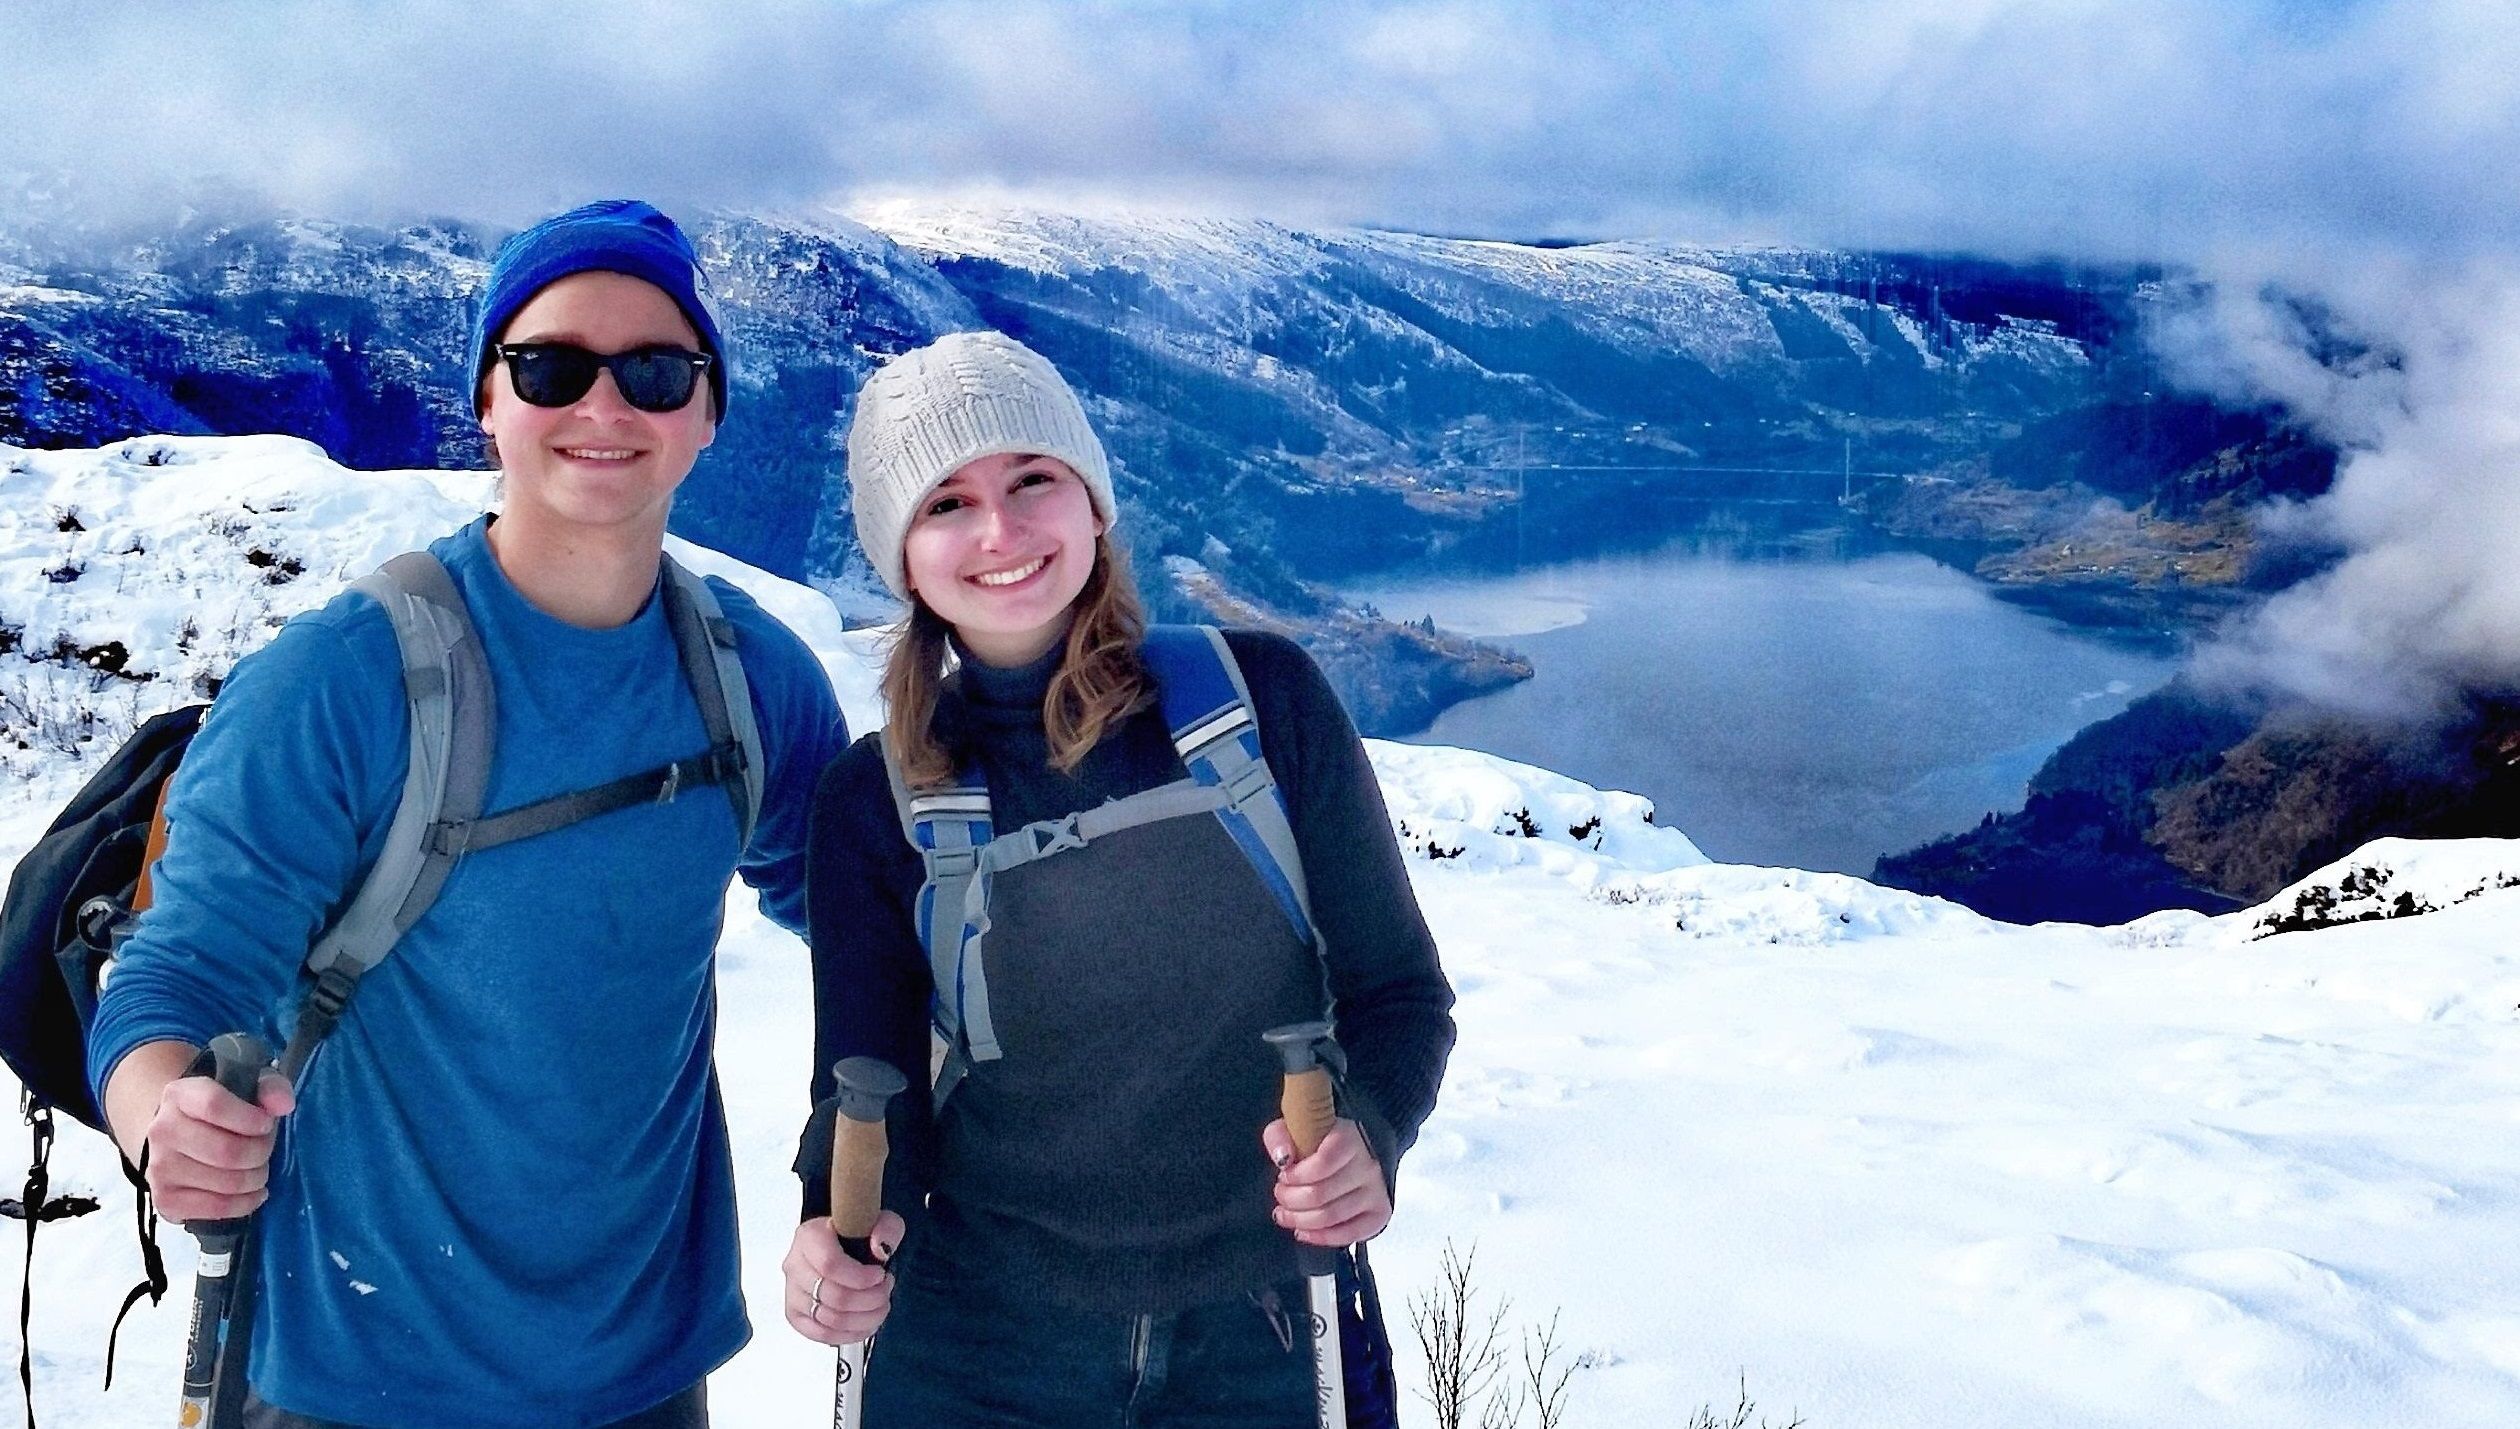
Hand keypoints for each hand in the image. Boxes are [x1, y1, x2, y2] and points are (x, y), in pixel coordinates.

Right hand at [144, 1066, 294, 1224]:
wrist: (182, 1139)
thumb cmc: (223, 1112)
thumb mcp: (248, 1088)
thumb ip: (271, 1088)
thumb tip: (284, 1105)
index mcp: (179, 1095)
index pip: (214, 1106)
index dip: (250, 1119)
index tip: (266, 1125)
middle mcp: (162, 1131)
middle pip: (227, 1151)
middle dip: (260, 1153)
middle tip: (265, 1150)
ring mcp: (159, 1168)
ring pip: (226, 1183)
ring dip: (255, 1179)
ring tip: (258, 1169)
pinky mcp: (165, 1200)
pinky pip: (217, 1208)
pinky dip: (245, 1204)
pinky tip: (253, 1193)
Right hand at [783, 1210, 904, 1345]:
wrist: (841, 1245)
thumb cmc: (856, 1233)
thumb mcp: (879, 1220)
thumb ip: (886, 1227)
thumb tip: (879, 1247)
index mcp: (809, 1236)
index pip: (829, 1264)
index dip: (861, 1277)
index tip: (881, 1274)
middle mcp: (795, 1265)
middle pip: (833, 1296)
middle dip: (870, 1299)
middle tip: (885, 1289)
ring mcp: (793, 1293)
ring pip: (830, 1319)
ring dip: (865, 1318)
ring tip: (880, 1304)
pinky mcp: (796, 1316)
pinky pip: (821, 1335)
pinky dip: (850, 1334)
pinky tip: (866, 1323)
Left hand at [1262, 1117, 1391, 1247]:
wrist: (1352, 1157)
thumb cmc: (1320, 1145)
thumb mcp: (1295, 1130)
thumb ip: (1279, 1136)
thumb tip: (1283, 1158)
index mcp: (1349, 1138)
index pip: (1323, 1162)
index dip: (1297, 1175)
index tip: (1284, 1175)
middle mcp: (1368, 1166)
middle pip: (1320, 1194)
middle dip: (1290, 1199)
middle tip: (1281, 1194)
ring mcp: (1376, 1192)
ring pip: (1330, 1217)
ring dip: (1299, 1220)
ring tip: (1286, 1213)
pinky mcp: (1378, 1215)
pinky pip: (1348, 1235)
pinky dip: (1320, 1237)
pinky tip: (1303, 1231)